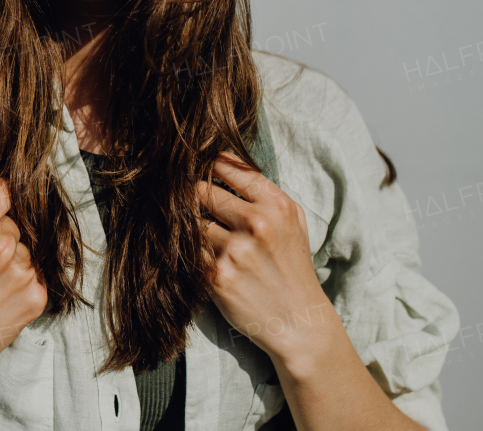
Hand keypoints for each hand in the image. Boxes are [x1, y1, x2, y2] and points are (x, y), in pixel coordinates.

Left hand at [197, 153, 334, 362]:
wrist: (300, 323)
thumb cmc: (292, 266)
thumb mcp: (291, 222)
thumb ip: (262, 191)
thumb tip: (220, 160)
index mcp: (276, 205)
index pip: (228, 167)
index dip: (206, 164)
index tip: (193, 164)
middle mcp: (257, 224)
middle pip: (201, 191)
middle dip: (191, 195)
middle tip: (182, 197)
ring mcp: (235, 251)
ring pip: (191, 221)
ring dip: (187, 224)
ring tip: (192, 229)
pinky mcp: (217, 276)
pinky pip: (189, 250)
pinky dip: (188, 249)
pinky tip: (197, 253)